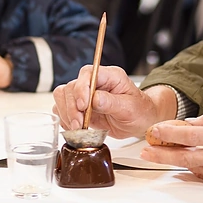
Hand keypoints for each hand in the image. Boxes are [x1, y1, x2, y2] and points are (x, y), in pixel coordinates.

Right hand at [52, 65, 175, 137]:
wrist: (140, 121)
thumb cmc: (139, 111)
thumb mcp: (130, 108)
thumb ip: (112, 102)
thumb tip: (94, 99)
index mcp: (110, 76)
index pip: (87, 73)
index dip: (81, 88)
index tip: (83, 106)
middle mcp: (95, 82)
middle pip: (72, 86)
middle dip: (72, 107)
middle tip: (79, 124)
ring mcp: (86, 94)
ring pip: (64, 96)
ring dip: (67, 113)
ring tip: (77, 128)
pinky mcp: (80, 107)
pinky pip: (63, 108)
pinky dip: (65, 119)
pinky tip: (75, 128)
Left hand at [140, 112, 202, 185]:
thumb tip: (190, 124)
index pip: (188, 135)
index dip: (168, 133)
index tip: (155, 130)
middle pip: (183, 156)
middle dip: (161, 154)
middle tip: (146, 151)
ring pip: (191, 166)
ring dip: (174, 160)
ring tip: (159, 152)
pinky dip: (193, 166)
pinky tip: (185, 160)